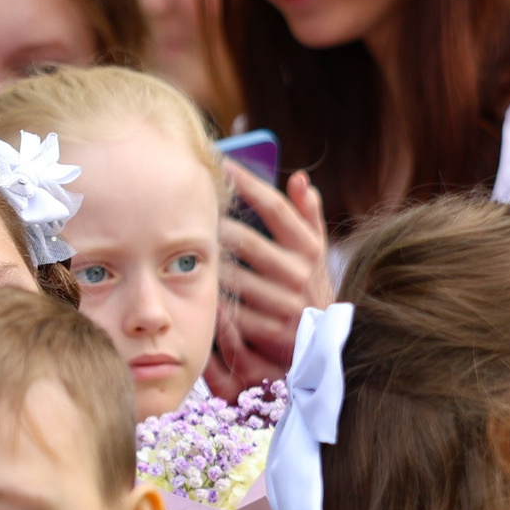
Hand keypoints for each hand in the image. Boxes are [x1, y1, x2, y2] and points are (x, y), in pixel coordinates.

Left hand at [208, 164, 332, 396]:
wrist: (321, 345)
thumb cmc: (308, 289)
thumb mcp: (314, 254)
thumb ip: (308, 216)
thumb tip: (299, 178)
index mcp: (310, 251)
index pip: (276, 209)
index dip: (248, 184)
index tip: (223, 163)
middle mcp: (300, 276)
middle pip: (246, 241)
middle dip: (217, 226)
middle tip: (191, 212)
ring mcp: (286, 304)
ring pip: (233, 275)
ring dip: (210, 263)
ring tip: (187, 247)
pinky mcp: (270, 331)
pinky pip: (231, 308)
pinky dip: (214, 296)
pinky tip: (198, 285)